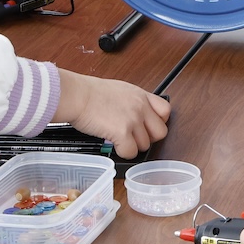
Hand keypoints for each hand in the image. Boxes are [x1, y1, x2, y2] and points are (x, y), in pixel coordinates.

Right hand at [53, 68, 170, 158]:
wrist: (77, 95)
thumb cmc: (89, 92)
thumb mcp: (119, 90)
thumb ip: (132, 102)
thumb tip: (136, 115)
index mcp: (140, 95)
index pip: (165, 111)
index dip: (158, 122)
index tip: (148, 126)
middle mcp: (140, 107)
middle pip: (161, 132)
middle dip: (148, 138)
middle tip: (134, 137)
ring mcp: (133, 120)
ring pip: (145, 145)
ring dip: (132, 146)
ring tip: (119, 140)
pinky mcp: (122, 133)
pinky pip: (131, 152)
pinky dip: (123, 153)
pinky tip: (114, 145)